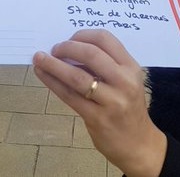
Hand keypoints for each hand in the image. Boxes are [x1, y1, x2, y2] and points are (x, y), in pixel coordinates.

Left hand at [33, 30, 166, 176]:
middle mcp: (124, 81)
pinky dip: (53, 82)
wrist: (140, 145)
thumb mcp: (126, 82)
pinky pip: (69, 96)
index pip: (105, 39)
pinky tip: (43, 74)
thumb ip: (105, 66)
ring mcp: (111, 101)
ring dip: (53, 64)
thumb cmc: (129, 108)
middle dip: (67, 48)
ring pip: (77, 76)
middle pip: (90, 53)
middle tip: (54, 49)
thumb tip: (69, 51)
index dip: (82, 35)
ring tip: (39, 58)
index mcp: (131, 67)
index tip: (69, 38)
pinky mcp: (97, 118)